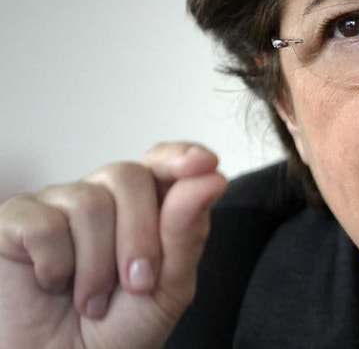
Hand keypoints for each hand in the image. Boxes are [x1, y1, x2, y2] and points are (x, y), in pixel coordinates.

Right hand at [0, 142, 226, 348]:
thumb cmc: (117, 332)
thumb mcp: (168, 287)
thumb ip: (188, 231)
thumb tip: (211, 177)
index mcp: (143, 207)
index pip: (162, 163)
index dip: (179, 157)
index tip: (204, 163)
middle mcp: (100, 197)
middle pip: (129, 176)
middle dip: (141, 236)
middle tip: (137, 285)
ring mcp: (56, 206)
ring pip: (89, 201)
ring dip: (97, 265)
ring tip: (93, 301)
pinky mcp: (16, 221)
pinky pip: (45, 225)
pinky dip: (57, 266)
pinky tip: (53, 285)